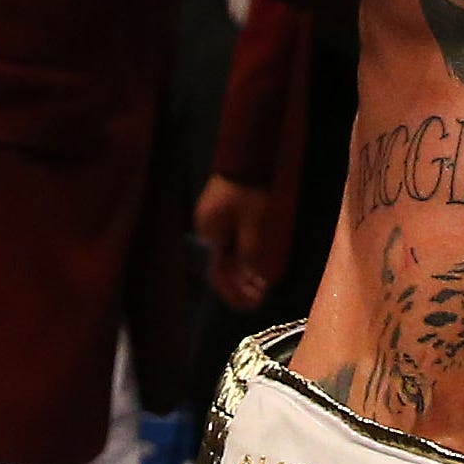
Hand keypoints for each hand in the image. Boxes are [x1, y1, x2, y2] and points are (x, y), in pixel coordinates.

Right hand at [192, 175, 282, 310]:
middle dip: (238, 287)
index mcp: (211, 235)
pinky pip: (225, 246)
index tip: (251, 304)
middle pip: (218, 268)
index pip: (218, 275)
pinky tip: (251, 264)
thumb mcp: (254, 223)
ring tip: (258, 285)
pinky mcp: (216, 216)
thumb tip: (251, 277)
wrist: (244, 159)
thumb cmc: (249, 191)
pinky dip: (237, 258)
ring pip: (222, 257)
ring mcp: (209, 223)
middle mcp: (205, 232)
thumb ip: (250, 251)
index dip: (234, 293)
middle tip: (258, 298)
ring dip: (239, 274)